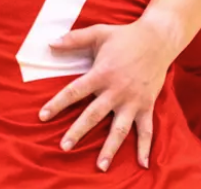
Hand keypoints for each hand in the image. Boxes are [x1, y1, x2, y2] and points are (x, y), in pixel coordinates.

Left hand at [39, 16, 179, 170]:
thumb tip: (50, 43)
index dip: (57, 104)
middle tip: (64, 146)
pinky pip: (147, 130)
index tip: (42, 116)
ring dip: (109, 148)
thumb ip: (73, 39)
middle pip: (93, 115)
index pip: (74, 92)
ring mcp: (133, 101)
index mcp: (101, 74)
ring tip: (100, 166)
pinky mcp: (147, 106)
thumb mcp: (97, 33)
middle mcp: (116, 91)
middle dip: (78, 132)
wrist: (158, 40)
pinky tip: (142, 164)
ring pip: (119, 129)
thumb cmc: (124, 36)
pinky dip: (145, 147)